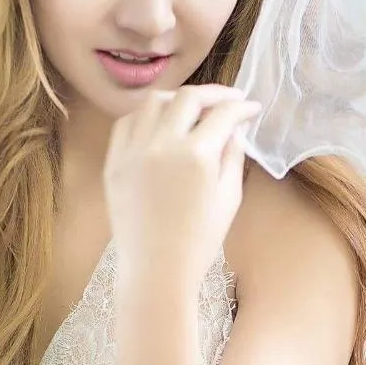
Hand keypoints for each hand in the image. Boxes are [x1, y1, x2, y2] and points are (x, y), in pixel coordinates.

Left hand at [103, 84, 261, 290]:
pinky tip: (160, 123)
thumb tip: (235, 128)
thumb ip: (233, 156)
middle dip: (214, 94)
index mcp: (196, 155)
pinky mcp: (114, 162)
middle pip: (188, 98)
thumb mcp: (229, 198)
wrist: (156, 270)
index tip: (251, 108)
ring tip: (193, 109)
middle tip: (228, 101)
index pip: (223, 114)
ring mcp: (133, 151)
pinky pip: (127, 123)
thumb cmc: (200, 240)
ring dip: (178, 99)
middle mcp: (162, 144)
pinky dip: (146, 115)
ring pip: (154, 102)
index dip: (242, 106)